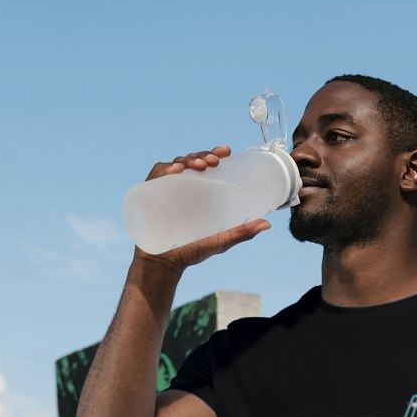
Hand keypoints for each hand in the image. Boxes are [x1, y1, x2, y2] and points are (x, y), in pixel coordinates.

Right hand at [134, 147, 269, 271]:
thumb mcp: (220, 240)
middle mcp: (179, 187)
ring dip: (188, 160)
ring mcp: (163, 190)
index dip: (213, 153)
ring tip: (201, 165)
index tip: (226, 151)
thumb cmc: (190, 250)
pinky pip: (155, 177)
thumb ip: (242, 232)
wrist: (164, 264)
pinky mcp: (149, 196)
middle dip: (203, 155)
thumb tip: (267, 224)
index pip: (204, 164)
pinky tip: (175, 171)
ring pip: (175, 165)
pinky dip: (164, 170)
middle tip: (214, 161)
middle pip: (190, 161)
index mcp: (195, 191)